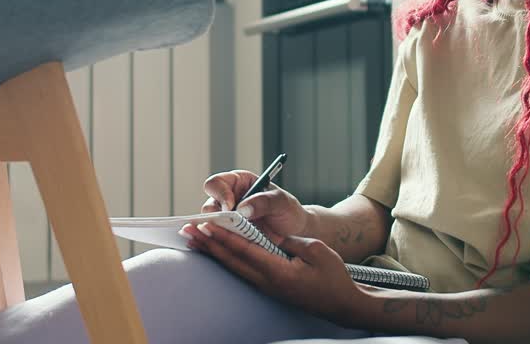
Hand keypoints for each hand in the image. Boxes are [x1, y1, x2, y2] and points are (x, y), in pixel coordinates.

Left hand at [183, 220, 365, 321]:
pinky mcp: (268, 286)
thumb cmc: (333, 277)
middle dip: (208, 244)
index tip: (206, 225)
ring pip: (233, 267)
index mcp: (278, 272)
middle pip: (231, 261)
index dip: (223, 237)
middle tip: (188, 230)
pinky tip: (216, 252)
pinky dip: (226, 259)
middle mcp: (267, 282)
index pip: (244, 251)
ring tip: (194, 240)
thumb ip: (290, 241)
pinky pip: (241, 270)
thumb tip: (268, 232)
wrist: (341, 304)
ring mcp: (266, 286)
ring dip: (213, 252)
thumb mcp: (316, 251)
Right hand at [200, 170, 310, 242]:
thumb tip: (242, 209)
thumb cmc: (287, 210)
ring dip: (220, 233)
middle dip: (216, 218)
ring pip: (211, 226)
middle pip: (209, 206)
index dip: (220, 194)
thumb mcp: (281, 201)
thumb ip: (263, 201)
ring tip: (236, 238)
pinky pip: (218, 239)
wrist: (293, 230)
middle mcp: (228, 199)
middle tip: (230, 227)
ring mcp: (227, 219)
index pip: (216, 183)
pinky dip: (220, 244)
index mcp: (238, 182)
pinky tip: (229, 247)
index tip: (230, 207)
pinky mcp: (229, 236)